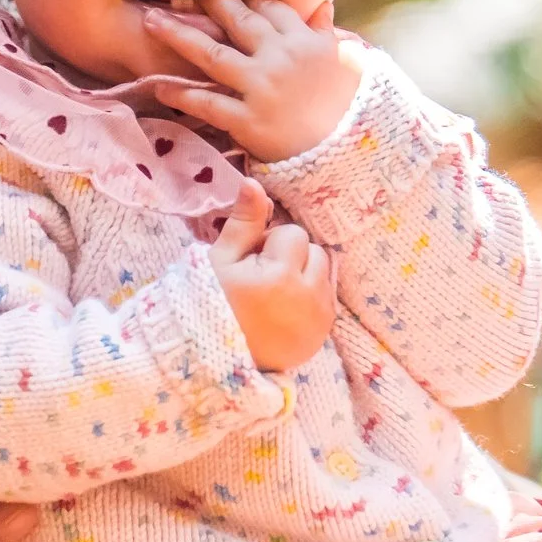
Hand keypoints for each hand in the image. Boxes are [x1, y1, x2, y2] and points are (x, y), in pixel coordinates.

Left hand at [145, 0, 362, 162]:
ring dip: (178, 35)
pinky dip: (181, 95)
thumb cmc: (348, 108)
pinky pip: (208, 103)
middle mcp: (280, 57)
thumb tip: (323, 6)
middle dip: (204, 1)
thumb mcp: (344, 63)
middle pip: (235, 20)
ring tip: (150, 21)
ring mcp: (263, 88)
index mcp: (304, 41)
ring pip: (212, 54)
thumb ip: (327, 34)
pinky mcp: (249, 121)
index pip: (267, 7)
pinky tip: (159, 87)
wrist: (350, 154)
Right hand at [209, 179, 333, 371]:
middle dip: (292, 258)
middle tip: (263, 279)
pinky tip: (286, 309)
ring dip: (305, 275)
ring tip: (276, 293)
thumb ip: (243, 221)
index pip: (292, 234)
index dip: (270, 244)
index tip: (252, 264)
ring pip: (324, 272)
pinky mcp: (324, 332)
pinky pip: (328, 297)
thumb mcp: (220, 260)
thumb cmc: (212, 302)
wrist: (215, 358)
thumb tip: (254, 183)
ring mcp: (319, 317)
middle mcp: (308, 296)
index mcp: (280, 275)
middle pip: (314, 251)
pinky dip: (312, 297)